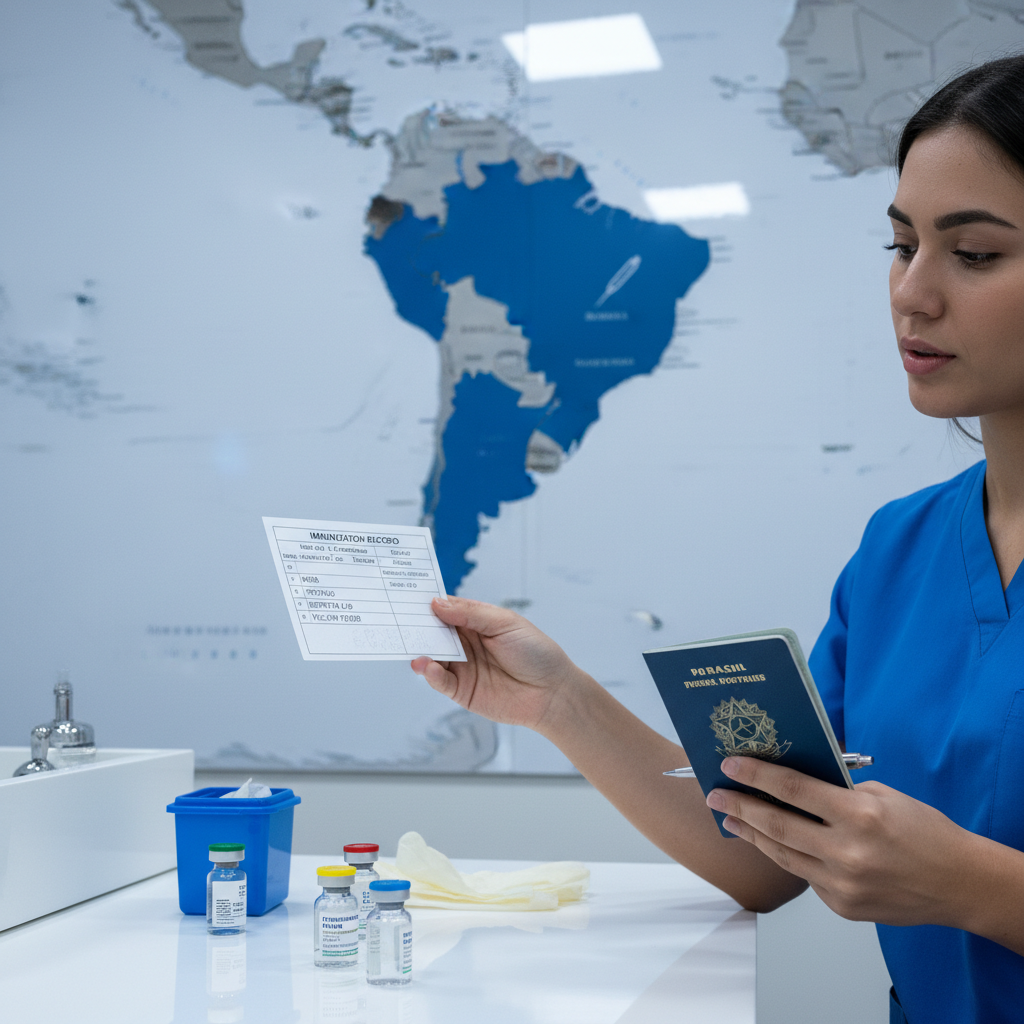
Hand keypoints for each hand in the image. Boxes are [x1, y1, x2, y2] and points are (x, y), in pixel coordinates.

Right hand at [410, 597, 585, 730]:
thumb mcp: (505, 623)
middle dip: (418, 626)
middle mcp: (465, 643)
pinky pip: (439, 681)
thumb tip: (437, 604)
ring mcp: (461, 667)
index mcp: (475, 621)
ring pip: (432, 655)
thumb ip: (471, 614)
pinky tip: (428, 666)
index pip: (446, 608)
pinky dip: (430, 673)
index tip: (409, 596)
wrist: (552, 692)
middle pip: (434, 631)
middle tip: (400, 620)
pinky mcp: (461, 690)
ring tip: (412, 645)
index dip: (429, 603)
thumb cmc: (536, 652)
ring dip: (420, 650)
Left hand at [706, 757, 986, 928]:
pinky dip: (788, 856)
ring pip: (783, 854)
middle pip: (777, 825)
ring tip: (731, 818)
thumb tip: (792, 780)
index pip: (793, 789)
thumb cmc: (924, 830)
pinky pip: (805, 876)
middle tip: (715, 794)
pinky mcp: (842, 907)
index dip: (756, 775)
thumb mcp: (882, 796)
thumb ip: (837, 790)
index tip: (730, 764)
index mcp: (858, 815)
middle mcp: (847, 852)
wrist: (958, 883)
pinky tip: (773, 843)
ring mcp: (842, 884)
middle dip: (740, 806)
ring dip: (752, 834)